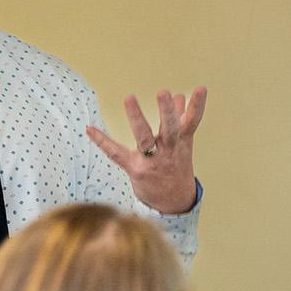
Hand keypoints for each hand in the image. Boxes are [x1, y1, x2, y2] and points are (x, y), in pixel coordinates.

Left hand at [86, 87, 206, 213]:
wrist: (175, 202)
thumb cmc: (176, 166)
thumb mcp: (183, 144)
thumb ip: (181, 119)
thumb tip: (180, 95)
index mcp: (182, 142)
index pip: (192, 122)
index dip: (197, 106)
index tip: (201, 88)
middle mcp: (169, 151)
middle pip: (170, 130)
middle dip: (168, 112)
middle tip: (163, 92)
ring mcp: (152, 161)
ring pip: (145, 139)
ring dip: (137, 118)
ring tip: (130, 98)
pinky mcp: (135, 170)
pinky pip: (116, 154)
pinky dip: (102, 141)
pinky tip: (89, 128)